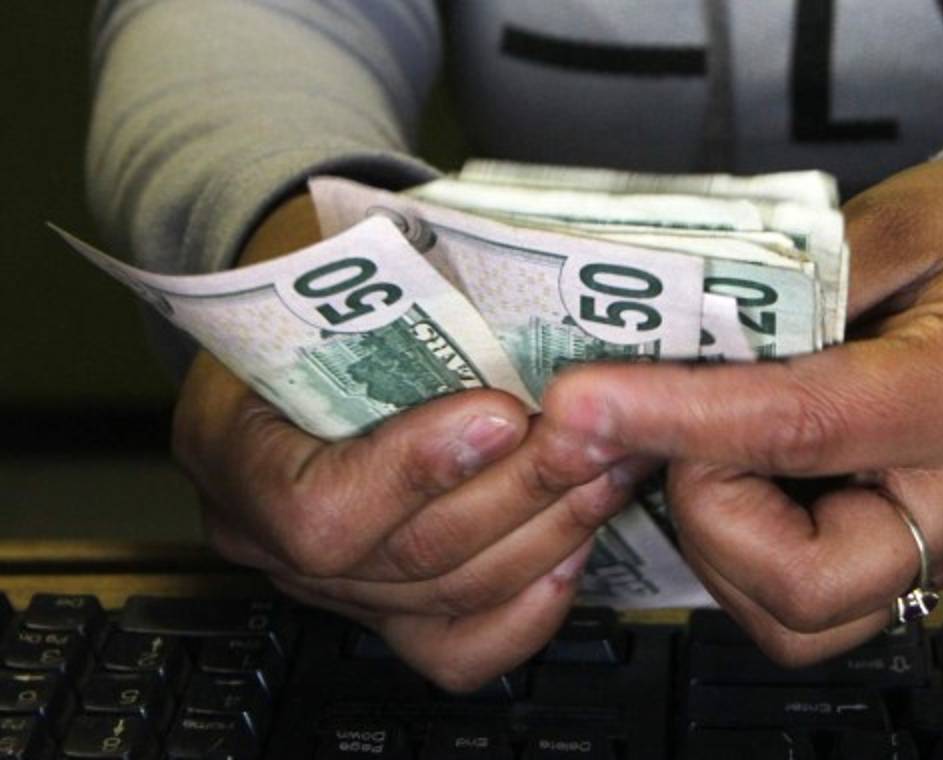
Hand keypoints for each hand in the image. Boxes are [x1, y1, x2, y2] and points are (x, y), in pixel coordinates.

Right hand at [173, 195, 652, 690]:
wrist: (301, 323)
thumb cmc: (313, 290)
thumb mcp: (315, 275)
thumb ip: (384, 300)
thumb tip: (506, 292)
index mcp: (232, 454)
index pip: (319, 513)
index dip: (417, 473)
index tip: (500, 413)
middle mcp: (271, 540)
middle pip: (410, 557)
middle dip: (522, 492)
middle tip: (595, 435)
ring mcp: (333, 584)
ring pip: (452, 595)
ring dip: (548, 531)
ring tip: (608, 468)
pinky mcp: (387, 611)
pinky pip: (459, 648)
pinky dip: (529, 609)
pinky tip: (576, 550)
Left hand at [542, 150, 942, 662]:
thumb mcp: (900, 222)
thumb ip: (788, 287)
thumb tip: (668, 342)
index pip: (799, 430)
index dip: (674, 419)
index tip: (583, 403)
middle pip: (801, 585)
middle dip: (704, 513)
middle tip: (679, 432)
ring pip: (800, 618)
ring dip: (719, 544)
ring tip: (707, 453)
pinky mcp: (922, 553)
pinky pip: (815, 603)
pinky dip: (747, 556)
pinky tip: (738, 480)